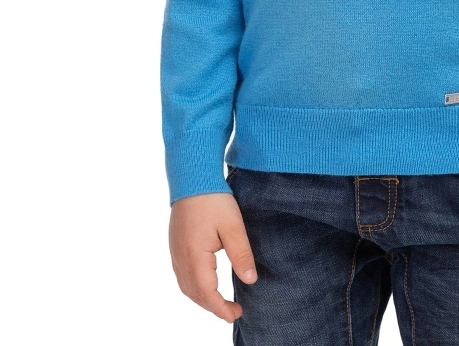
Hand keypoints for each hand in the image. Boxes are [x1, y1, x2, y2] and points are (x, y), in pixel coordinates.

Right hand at [168, 192, 257, 322]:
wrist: (192, 177)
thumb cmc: (214, 200)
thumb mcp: (233, 226)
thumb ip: (241, 254)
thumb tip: (251, 280)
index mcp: (195, 257)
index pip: (207, 294)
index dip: (221, 309)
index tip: (237, 314)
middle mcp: (181, 259)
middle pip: (194, 294)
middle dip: (212, 307)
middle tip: (232, 311)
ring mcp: (175, 252)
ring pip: (186, 286)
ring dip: (202, 298)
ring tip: (220, 302)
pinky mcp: (175, 245)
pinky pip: (182, 275)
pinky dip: (194, 286)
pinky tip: (205, 283)